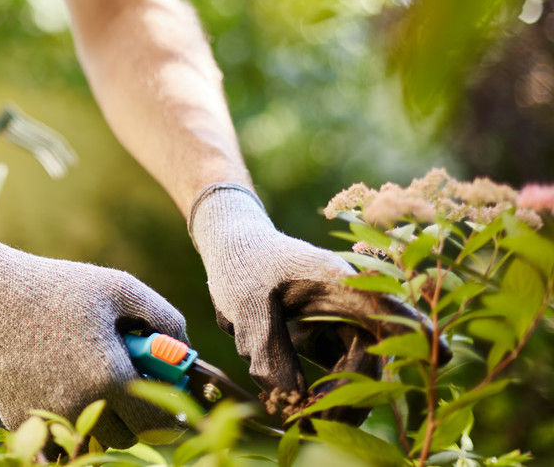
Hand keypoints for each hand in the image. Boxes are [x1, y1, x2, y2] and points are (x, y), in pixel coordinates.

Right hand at [0, 223, 186, 447]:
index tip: (165, 396)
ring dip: (100, 418)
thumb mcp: (117, 288)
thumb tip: (186, 349)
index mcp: (110, 377)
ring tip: (89, 377)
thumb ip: (163, 317)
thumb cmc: (55, 287)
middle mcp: (81, 406)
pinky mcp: (21, 421)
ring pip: (91, 438)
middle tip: (122, 380)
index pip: (158, 423)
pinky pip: (57, 433)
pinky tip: (56, 378)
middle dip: (132, 415)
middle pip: (126, 438)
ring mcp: (48, 417)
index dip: (168, 412)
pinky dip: (65, 414)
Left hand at [189, 184, 444, 424]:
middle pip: (371, 356)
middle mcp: (352, 304)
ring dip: (337, 401)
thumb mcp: (245, 303)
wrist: (235, 249)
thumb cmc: (243, 266)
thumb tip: (290, 396)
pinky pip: (340, 374)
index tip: (439, 354)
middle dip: (350, 397)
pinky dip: (325, 396)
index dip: (413, 331)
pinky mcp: (330, 338)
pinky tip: (299, 412)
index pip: (384, 308)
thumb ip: (266, 347)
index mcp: (338, 283)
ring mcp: (344, 323)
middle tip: (312, 424)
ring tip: (302, 422)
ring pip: (358, 371)